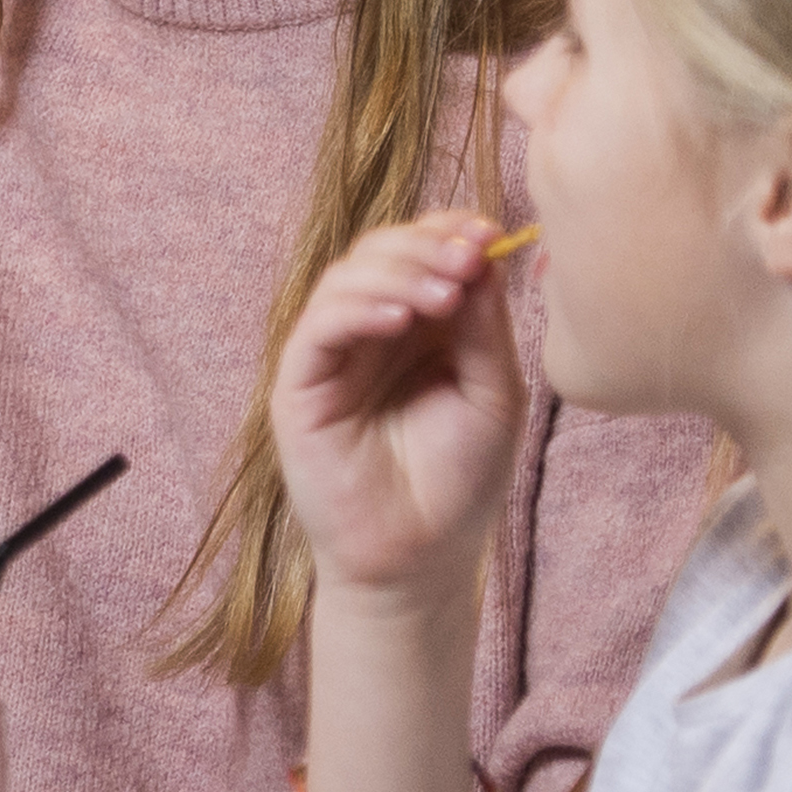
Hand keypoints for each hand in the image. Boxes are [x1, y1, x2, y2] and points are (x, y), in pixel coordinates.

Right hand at [270, 207, 527, 612]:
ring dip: (397, 272)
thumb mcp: (492, 393)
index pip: (420, 253)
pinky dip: (356, 311)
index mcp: (418, 327)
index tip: (488, 232)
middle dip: (426, 246)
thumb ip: (484, 327)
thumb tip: (484, 254)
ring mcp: (332, 356)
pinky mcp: (299, 387)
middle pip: (379, 253)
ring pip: (345, 279)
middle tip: (469, 258)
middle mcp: (370, 332)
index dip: (447, 232)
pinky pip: (318, 328)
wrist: (420, 559)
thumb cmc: (459, 482)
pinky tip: (398, 320)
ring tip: (446, 293)